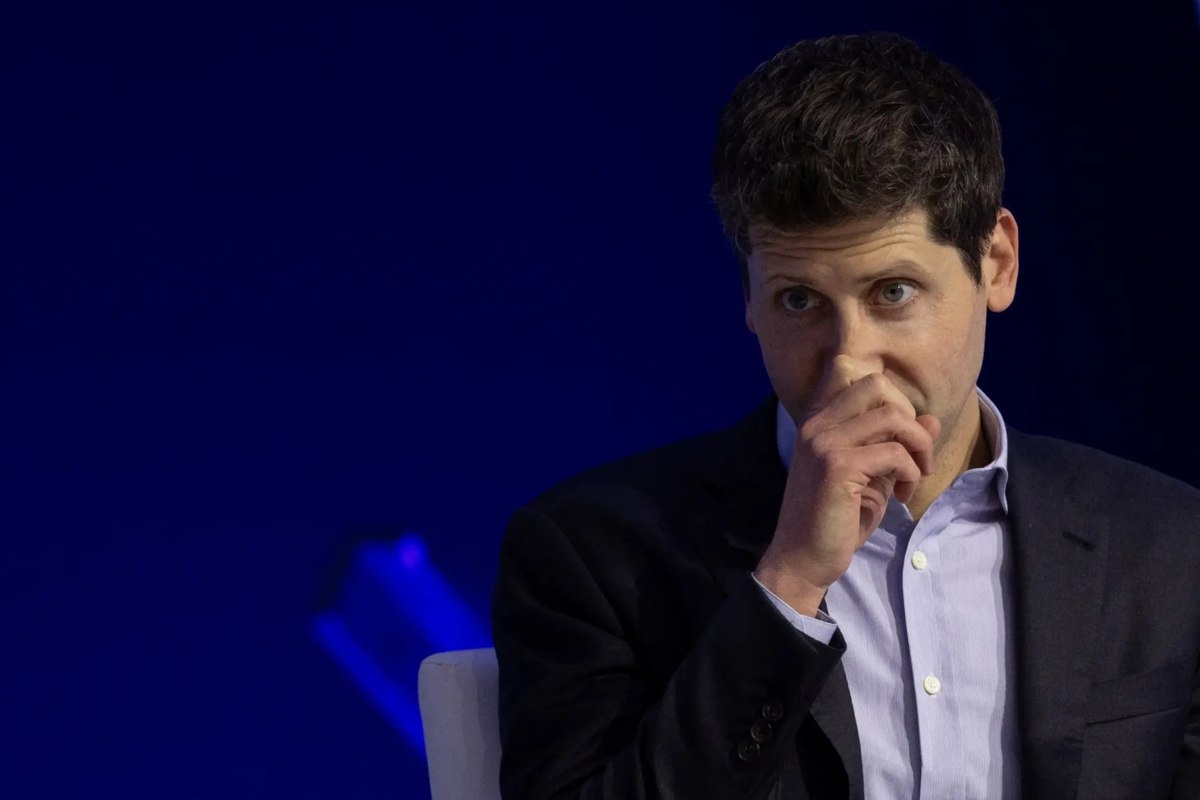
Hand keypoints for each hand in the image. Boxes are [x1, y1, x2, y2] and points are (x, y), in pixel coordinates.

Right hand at [754, 356, 940, 615]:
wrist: (802, 558)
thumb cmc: (835, 519)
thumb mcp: (871, 475)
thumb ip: (896, 443)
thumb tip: (931, 419)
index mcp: (817, 421)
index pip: (848, 371)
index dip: (887, 392)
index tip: (899, 429)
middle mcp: (816, 424)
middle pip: (877, 385)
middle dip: (909, 416)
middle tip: (914, 454)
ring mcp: (824, 442)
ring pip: (892, 416)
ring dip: (917, 446)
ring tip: (914, 475)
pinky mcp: (837, 466)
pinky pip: (894, 453)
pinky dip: (909, 472)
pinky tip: (900, 494)